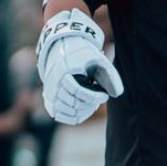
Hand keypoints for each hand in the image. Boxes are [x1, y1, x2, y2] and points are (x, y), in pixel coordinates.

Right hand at [36, 10, 123, 125]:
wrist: (61, 49)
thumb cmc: (83, 54)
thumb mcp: (99, 59)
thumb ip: (110, 75)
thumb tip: (118, 94)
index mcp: (64, 70)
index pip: (78, 91)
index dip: (94, 97)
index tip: (105, 96)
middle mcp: (53, 83)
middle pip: (73, 103)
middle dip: (90, 104)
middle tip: (98, 98)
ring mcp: (49, 92)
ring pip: (66, 111)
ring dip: (82, 110)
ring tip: (91, 102)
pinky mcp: (48, 99)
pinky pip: (59, 115)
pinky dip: (72, 116)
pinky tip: (83, 110)